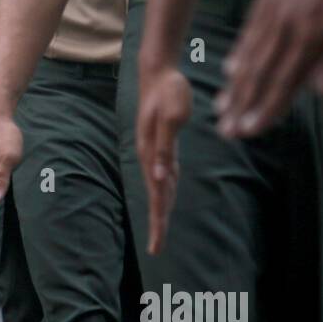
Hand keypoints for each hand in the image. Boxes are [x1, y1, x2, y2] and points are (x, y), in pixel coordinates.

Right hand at [136, 64, 191, 254]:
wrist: (159, 72)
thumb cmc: (168, 91)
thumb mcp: (171, 118)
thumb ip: (166, 148)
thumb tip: (160, 177)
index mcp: (151, 154)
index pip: (156, 195)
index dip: (157, 221)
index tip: (156, 246)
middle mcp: (150, 156)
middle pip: (156, 197)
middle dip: (157, 223)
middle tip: (156, 249)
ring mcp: (155, 150)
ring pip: (160, 186)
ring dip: (161, 209)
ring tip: (160, 230)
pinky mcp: (162, 143)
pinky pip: (165, 173)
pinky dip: (166, 190)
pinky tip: (168, 195)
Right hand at [218, 0, 322, 137]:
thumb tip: (320, 89)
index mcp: (315, 38)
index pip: (285, 83)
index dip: (266, 110)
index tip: (248, 131)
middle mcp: (288, 26)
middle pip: (261, 73)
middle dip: (243, 105)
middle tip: (226, 130)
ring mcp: (276, 6)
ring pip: (251, 52)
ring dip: (237, 83)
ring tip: (222, 104)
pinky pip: (251, 27)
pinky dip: (240, 50)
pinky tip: (232, 64)